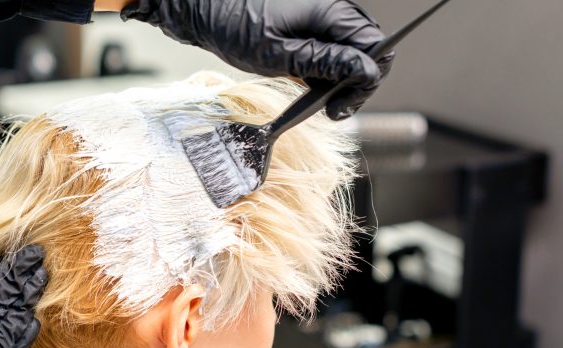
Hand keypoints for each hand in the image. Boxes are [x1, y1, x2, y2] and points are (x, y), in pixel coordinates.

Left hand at [121, 0, 394, 119]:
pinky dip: (323, 70)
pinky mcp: (305, 24)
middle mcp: (330, 9)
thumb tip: (363, 72)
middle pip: (365, 49)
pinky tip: (310, 89)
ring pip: (347, 51)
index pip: (374, 46)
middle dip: (356, 83)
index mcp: (329, 10)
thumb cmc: (231, 24)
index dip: (367, 79)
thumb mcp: (276, 54)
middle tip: (334, 111)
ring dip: (340, 79)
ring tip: (322, 105)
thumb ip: (322, 62)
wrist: (200, 7)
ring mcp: (318, 16)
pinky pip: (327, 48)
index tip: (344, 104)